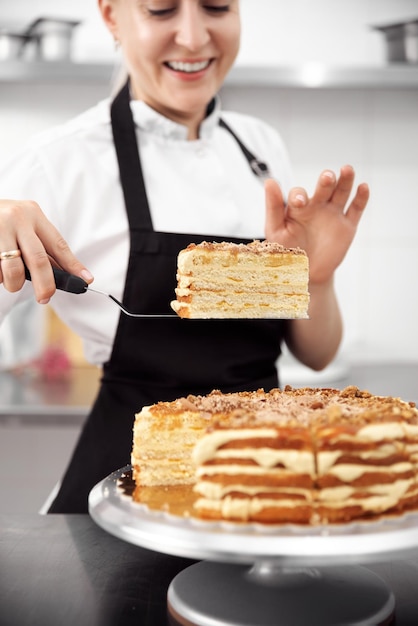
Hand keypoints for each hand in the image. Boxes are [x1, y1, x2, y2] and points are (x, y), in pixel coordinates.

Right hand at [0, 199, 92, 302]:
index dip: (73, 265)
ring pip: (13, 270)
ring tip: (11, 281)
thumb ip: (43, 246)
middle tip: (45, 298)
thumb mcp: (25, 225)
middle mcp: (17, 218)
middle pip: (38, 260)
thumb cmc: (4, 222)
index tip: (85, 280)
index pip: (58, 244)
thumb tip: (68, 274)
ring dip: (14, 283)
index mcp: (33, 213)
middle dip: (45, 285)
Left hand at [265, 165, 368, 284]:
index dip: (299, 196)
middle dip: (326, 181)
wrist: (306, 274)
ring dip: (345, 180)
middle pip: (323, 187)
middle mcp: (317, 205)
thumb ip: (273, 207)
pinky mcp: (347, 226)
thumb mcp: (276, 231)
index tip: (299, 202)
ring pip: (341, 192)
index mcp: (298, 207)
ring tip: (347, 170)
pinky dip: (361, 198)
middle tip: (327, 177)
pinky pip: (356, 209)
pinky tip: (363, 187)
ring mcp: (333, 214)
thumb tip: (269, 181)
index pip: (299, 194)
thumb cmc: (287, 251)